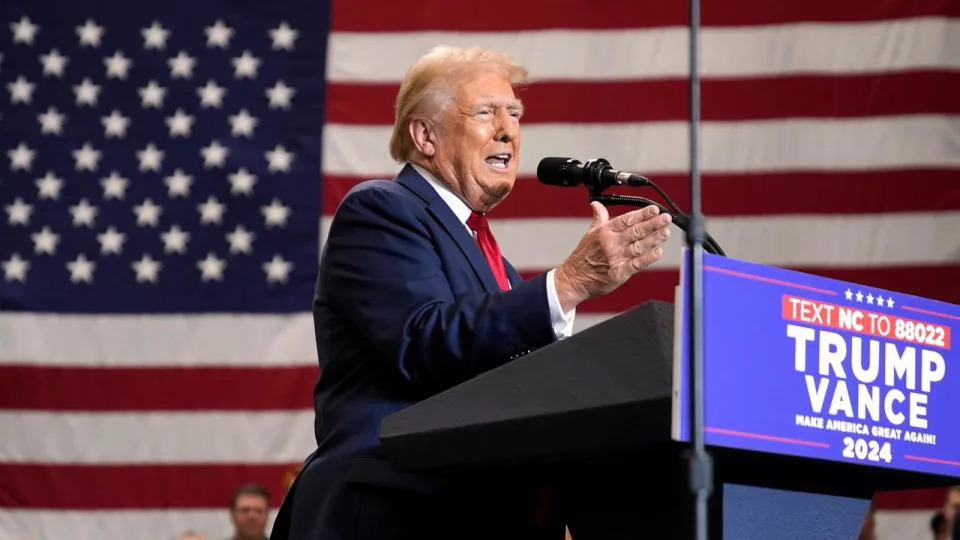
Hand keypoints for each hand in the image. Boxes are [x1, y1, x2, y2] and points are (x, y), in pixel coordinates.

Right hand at [554, 202, 670, 311]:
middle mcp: (611, 244)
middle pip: (636, 231)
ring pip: (639, 246)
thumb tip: (596, 204)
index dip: (642, 214)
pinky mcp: (619, 273)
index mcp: (604, 232)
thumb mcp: (589, 234)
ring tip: (666, 232)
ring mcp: (616, 258)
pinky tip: (658, 252)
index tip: (654, 209)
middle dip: (653, 224)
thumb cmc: (583, 257)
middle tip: (666, 218)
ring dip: (654, 239)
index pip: (626, 219)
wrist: (574, 279)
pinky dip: (648, 258)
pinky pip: (637, 264)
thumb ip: (598, 218)